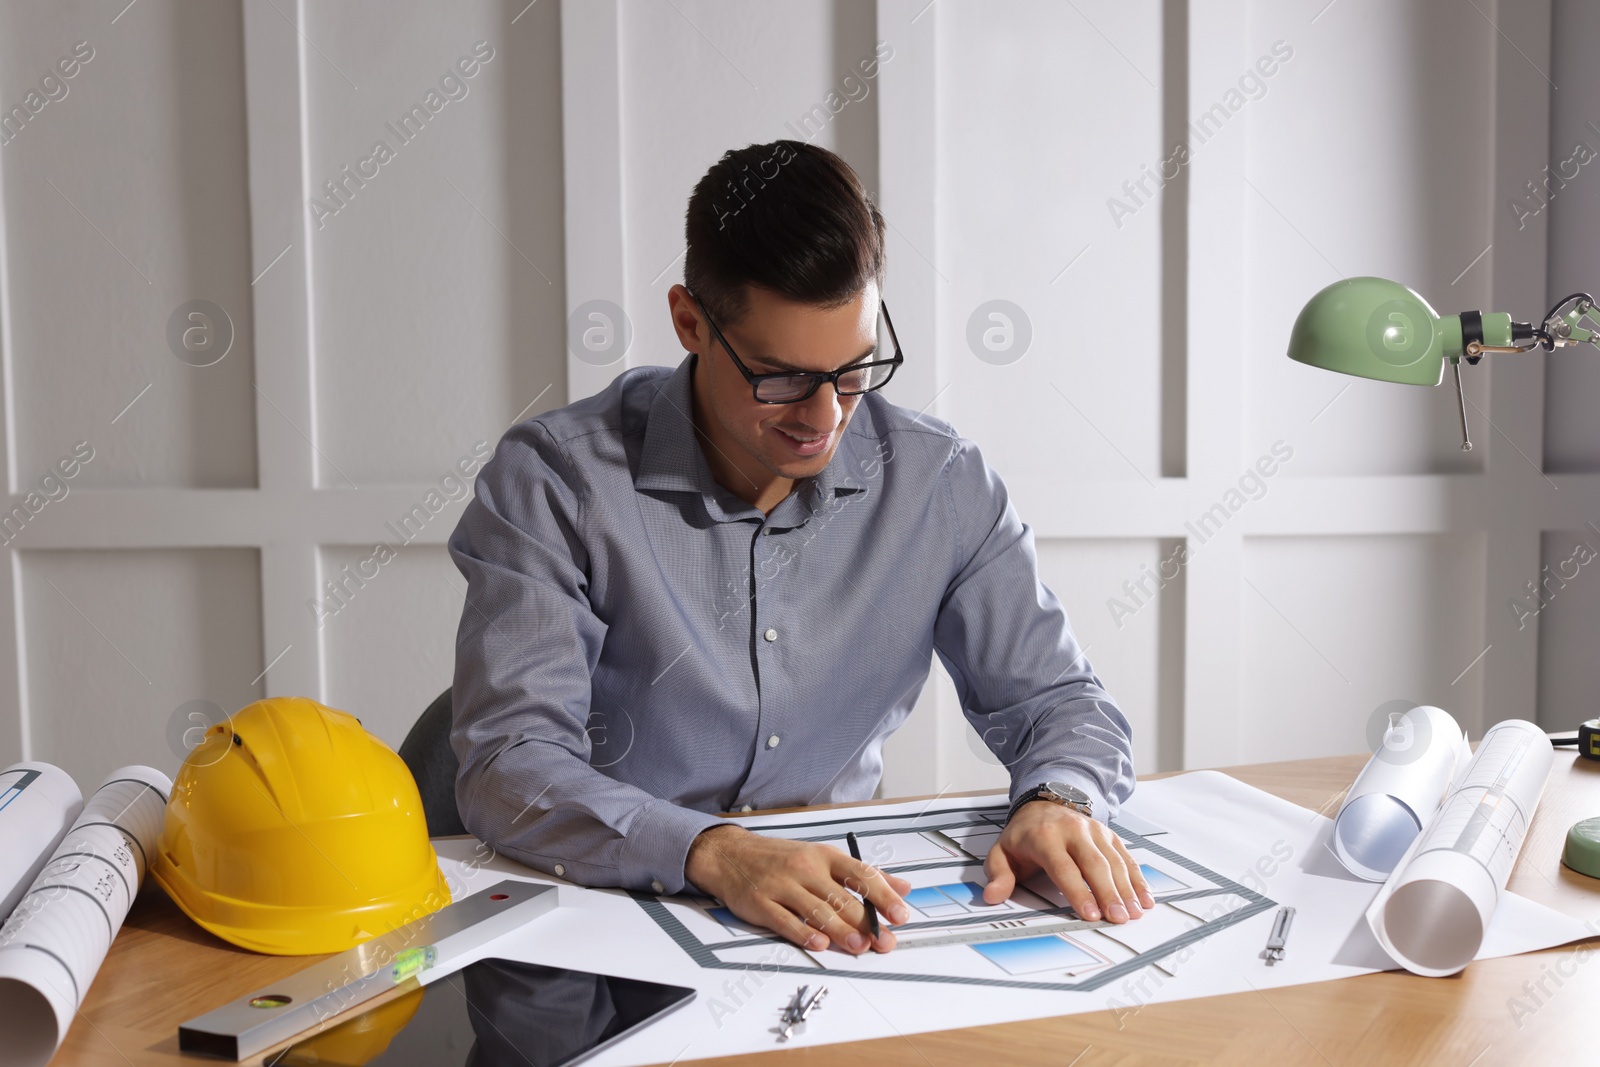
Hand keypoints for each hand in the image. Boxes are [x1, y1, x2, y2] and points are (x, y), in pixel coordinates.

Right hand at [684, 824, 911, 953]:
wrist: (731, 854)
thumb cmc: (781, 858)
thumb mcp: (823, 857)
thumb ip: (863, 875)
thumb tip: (903, 887)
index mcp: (824, 856)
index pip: (860, 874)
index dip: (882, 895)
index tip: (900, 914)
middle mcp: (805, 868)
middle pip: (840, 897)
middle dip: (865, 922)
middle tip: (883, 941)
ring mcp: (782, 885)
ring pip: (816, 910)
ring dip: (841, 931)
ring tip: (859, 947)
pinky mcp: (761, 903)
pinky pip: (785, 920)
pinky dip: (804, 933)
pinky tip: (820, 944)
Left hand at [983, 800, 1153, 921]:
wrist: (1043, 803)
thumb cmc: (1024, 835)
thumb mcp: (1002, 852)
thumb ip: (998, 874)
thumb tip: (993, 896)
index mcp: (1045, 836)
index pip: (1064, 867)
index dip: (1078, 891)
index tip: (1090, 914)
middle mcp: (1073, 831)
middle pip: (1094, 864)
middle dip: (1108, 893)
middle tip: (1118, 919)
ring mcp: (1094, 832)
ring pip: (1114, 861)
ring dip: (1126, 889)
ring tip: (1134, 914)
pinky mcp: (1108, 835)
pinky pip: (1126, 857)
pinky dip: (1137, 879)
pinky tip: (1145, 899)